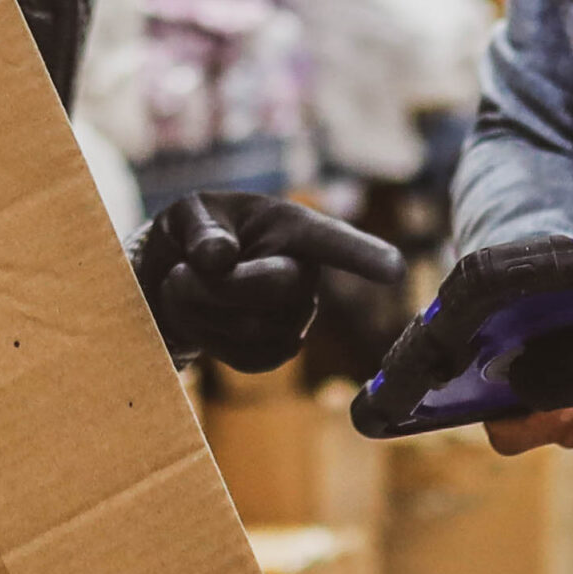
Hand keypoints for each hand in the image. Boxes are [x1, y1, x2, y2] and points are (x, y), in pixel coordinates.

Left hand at [131, 192, 404, 371]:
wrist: (178, 279)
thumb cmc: (194, 234)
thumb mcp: (186, 215)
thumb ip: (200, 229)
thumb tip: (219, 258)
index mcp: (292, 227)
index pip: (332, 241)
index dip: (363, 255)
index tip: (394, 269)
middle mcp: (306, 272)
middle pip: (277, 285)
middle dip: (220, 284)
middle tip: (181, 272)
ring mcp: (297, 316)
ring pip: (253, 327)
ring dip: (202, 312)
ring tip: (185, 289)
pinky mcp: (279, 350)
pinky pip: (247, 359)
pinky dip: (208, 339)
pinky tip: (201, 319)